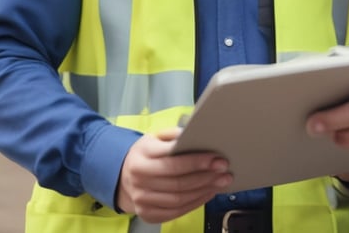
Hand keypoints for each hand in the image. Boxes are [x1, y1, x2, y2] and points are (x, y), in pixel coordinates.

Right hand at [116, 128, 232, 223]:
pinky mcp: (147, 213)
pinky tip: (208, 193)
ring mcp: (142, 199)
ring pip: (178, 199)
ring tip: (221, 182)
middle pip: (178, 182)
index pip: (173, 162)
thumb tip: (196, 134)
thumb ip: (174, 135)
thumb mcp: (156, 137)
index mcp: (142, 156)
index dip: (197, 161)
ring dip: (203, 191)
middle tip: (224, 171)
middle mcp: (139, 179)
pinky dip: (195, 203)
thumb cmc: (147, 153)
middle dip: (205, 177)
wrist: (124, 175)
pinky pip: (175, 212)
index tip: (216, 158)